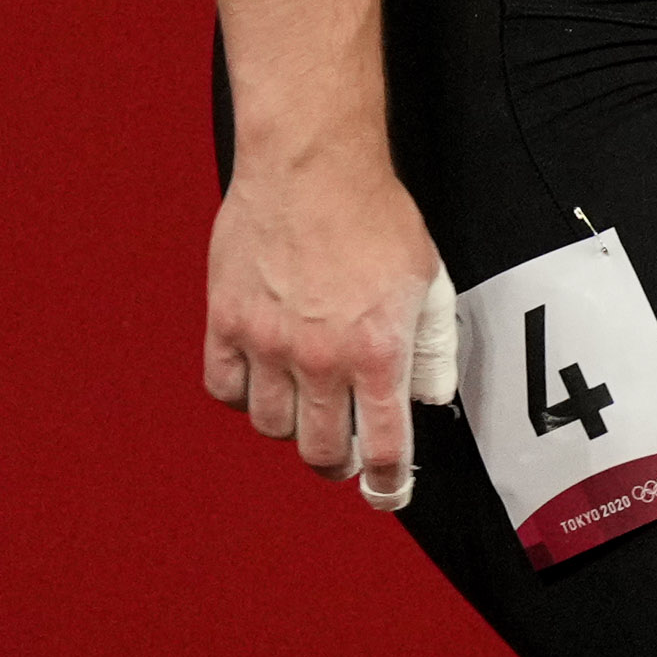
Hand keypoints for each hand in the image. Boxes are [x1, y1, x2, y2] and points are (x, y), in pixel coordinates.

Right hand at [202, 151, 449, 507]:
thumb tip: (430, 398)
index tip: (385, 491)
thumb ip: (432, 346)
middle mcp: (318, 357)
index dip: (385, 481)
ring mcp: (266, 342)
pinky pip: (224, 389)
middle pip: (318, 450)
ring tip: (307, 406)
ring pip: (271, 425)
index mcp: (376, 350)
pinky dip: (243, 395)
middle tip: (344, 455)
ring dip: (292, 426)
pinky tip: (262, 379)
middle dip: (337, 463)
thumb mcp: (428, 279)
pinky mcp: (225, 321)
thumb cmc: (373, 215)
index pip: (381, 445)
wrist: (310, 165)